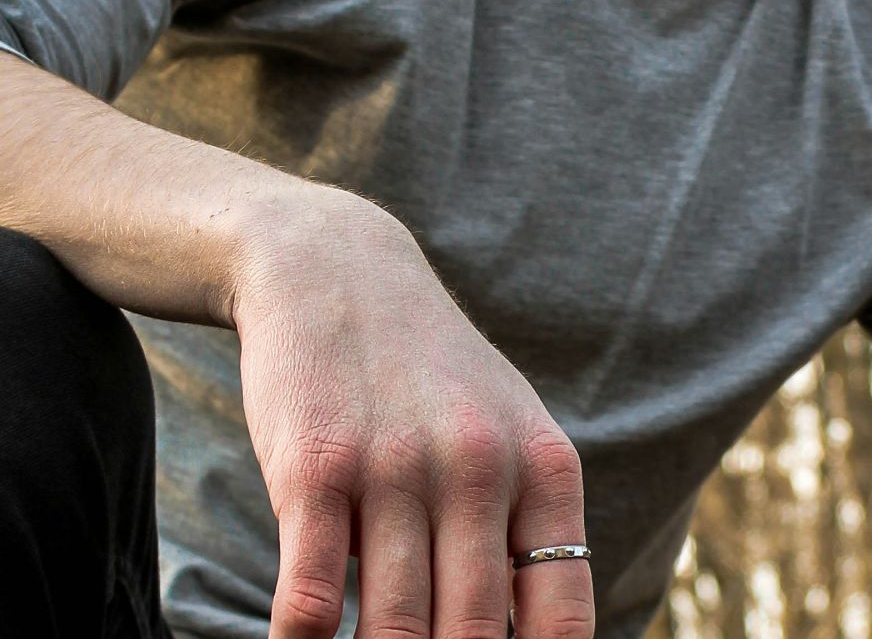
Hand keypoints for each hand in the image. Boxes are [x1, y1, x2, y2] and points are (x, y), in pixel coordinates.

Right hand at [222, 186, 594, 638]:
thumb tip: (533, 636)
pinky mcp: (314, 471)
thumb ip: (527, 527)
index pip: (560, 616)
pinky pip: (311, 596)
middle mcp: (479, 470)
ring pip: (396, 628)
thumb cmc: (428, 372)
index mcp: (542, 468)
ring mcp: (396, 470)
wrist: (334, 269)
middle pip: (472, 634)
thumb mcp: (506, 428)